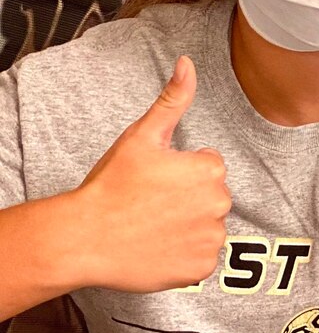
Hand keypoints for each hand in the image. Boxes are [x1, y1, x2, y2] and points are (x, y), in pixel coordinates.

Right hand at [74, 57, 230, 292]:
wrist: (84, 238)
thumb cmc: (111, 186)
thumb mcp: (141, 137)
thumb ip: (173, 100)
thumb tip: (188, 63)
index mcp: (211, 171)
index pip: (208, 167)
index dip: (179, 172)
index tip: (154, 181)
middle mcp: (219, 205)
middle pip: (210, 197)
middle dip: (187, 198)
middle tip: (150, 204)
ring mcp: (211, 239)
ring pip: (206, 226)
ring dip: (186, 226)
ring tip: (151, 225)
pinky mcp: (201, 268)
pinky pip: (200, 256)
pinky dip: (183, 254)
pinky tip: (157, 247)